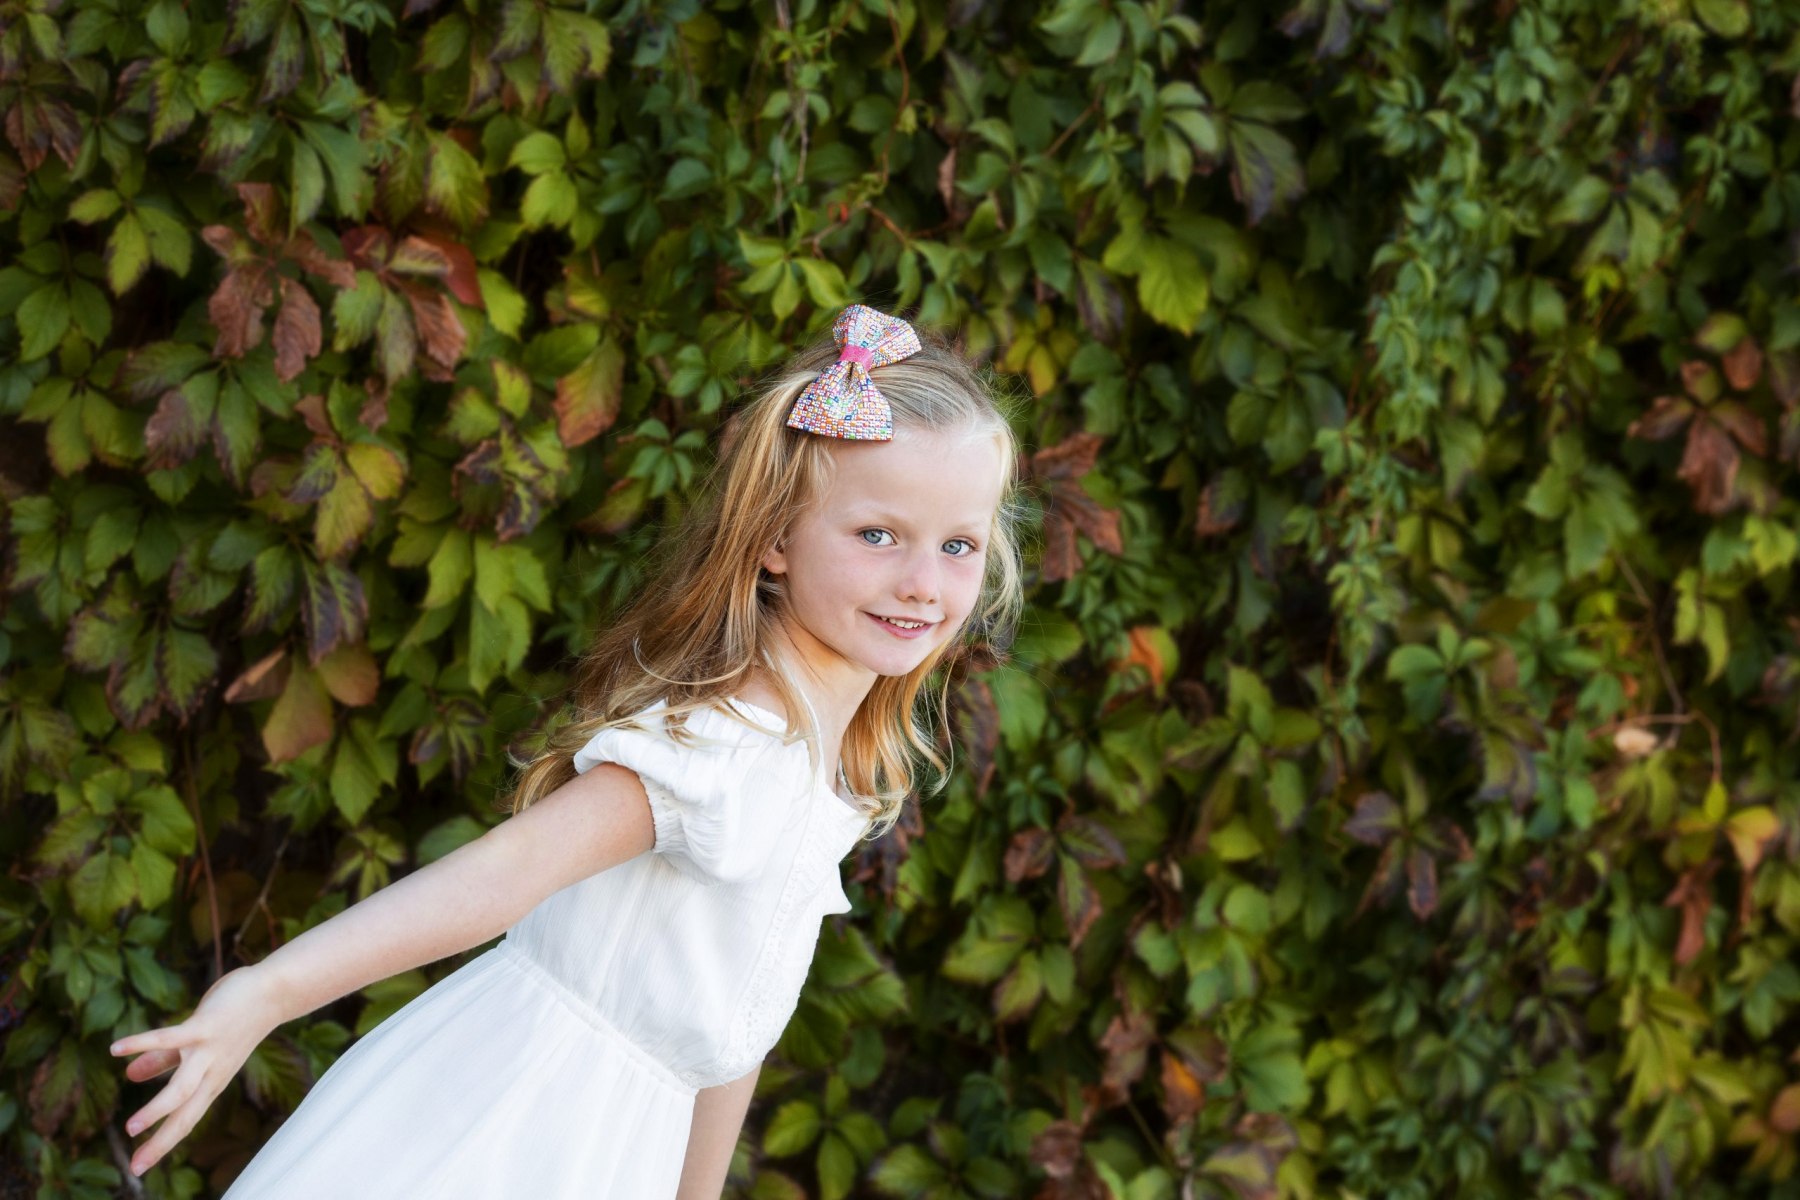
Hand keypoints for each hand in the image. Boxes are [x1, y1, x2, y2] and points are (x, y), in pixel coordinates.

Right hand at [110, 965, 280, 1177]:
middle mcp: (212, 1072)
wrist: (273, 991)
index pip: (185, 1120)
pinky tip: (116, 1049)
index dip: (162, 1144)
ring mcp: (210, 1050)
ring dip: (157, 1109)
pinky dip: (143, 1044)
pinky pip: (171, 1039)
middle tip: (134, 1166)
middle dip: (162, 1140)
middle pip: (185, 1115)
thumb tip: (130, 1076)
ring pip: (183, 1087)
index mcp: (210, 1081)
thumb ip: (163, 1062)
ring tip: (130, 1127)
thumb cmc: (233, 1020)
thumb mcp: (197, 1047)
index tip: (136, 1170)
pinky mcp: (207, 1026)